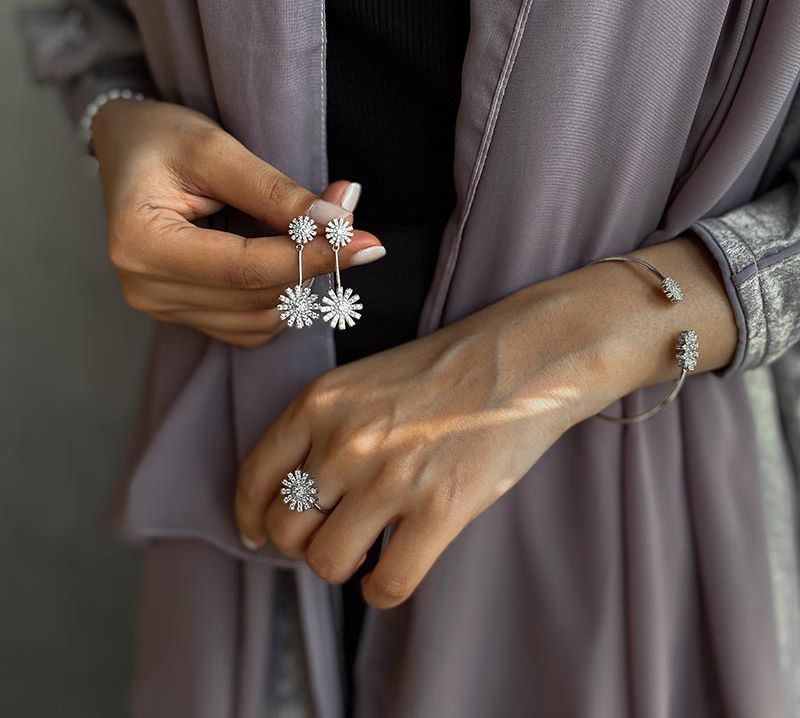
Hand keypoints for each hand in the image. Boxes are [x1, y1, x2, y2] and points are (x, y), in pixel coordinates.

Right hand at [91, 98, 384, 345]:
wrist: (128, 149)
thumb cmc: (162, 138)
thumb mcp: (216, 149)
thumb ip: (276, 191)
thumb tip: (340, 221)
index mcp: (142, 245)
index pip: (246, 269)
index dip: (313, 257)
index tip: (367, 243)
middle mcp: (147, 290)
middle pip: (258, 296)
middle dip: (313, 260)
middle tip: (346, 218)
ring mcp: (165, 309)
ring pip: (263, 316)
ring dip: (299, 278)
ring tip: (305, 229)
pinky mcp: (187, 316)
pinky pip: (254, 324)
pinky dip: (281, 294)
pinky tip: (280, 256)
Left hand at [234, 274, 620, 607]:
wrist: (521, 357)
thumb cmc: (446, 369)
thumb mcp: (365, 381)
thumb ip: (324, 430)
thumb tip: (300, 498)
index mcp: (320, 403)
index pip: (256, 478)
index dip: (251, 516)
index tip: (258, 534)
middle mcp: (345, 441)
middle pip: (287, 529)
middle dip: (305, 542)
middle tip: (335, 535)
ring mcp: (391, 477)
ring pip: (327, 563)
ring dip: (344, 566)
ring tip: (369, 549)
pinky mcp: (440, 509)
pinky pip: (387, 585)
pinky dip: (383, 590)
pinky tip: (395, 570)